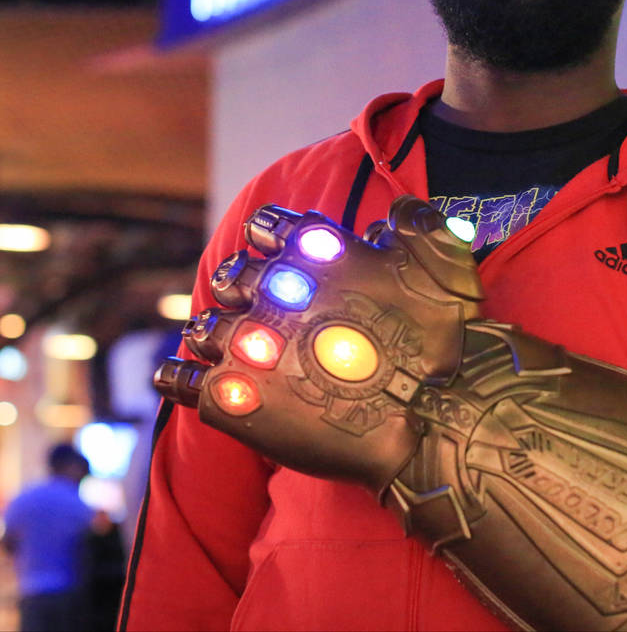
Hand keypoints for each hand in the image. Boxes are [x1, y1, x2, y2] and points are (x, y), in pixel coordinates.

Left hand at [154, 197, 483, 493]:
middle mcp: (271, 292)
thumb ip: (416, 223)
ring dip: (212, 331)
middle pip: (230, 278)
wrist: (429, 420)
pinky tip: (179, 377)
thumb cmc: (438, 341)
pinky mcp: (232, 400)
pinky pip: (181, 381)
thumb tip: (394, 212)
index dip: (269, 237)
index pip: (267, 227)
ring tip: (225, 344)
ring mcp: (247, 345)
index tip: (273, 249)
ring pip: (204, 327)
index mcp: (314, 253)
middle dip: (238, 286)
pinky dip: (176, 376)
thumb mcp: (444, 260)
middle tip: (251, 304)